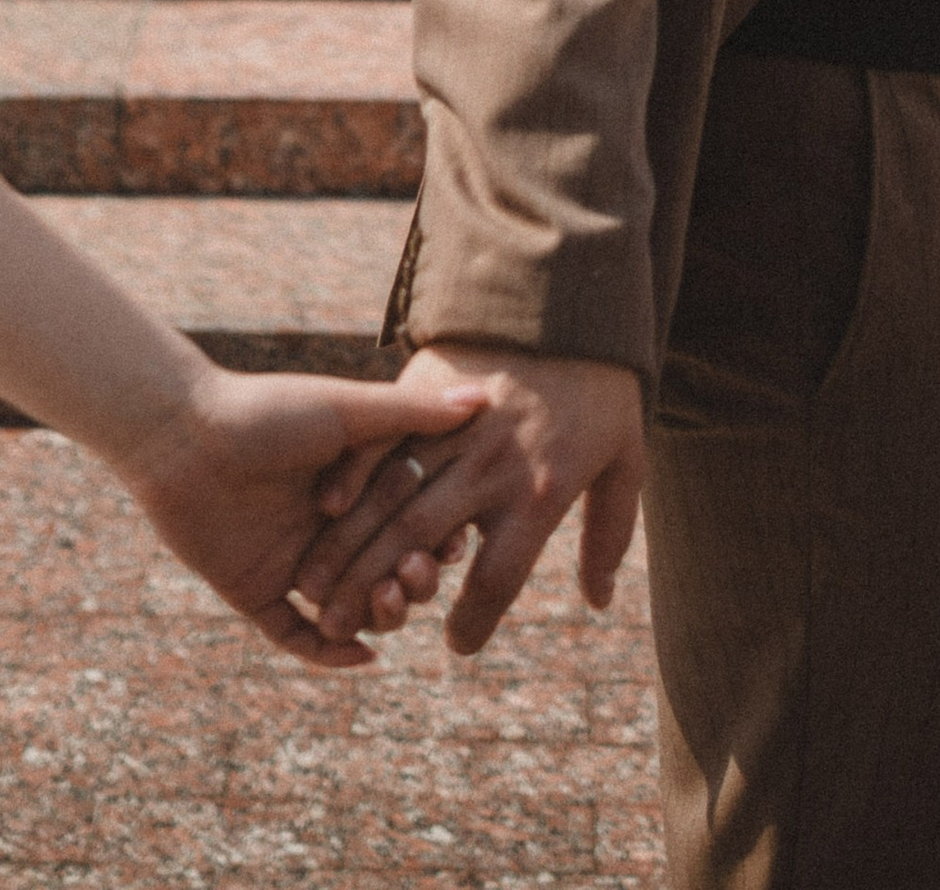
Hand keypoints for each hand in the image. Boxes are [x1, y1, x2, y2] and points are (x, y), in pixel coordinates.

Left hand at [113, 359, 487, 671]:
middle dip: (410, 582)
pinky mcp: (255, 591)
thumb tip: (482, 398)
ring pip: (349, 607)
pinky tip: (363, 655)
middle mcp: (326, 527)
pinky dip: (331, 653)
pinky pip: (298, 636)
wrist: (182, 435)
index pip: (407, 525)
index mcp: (351, 487)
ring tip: (391, 601)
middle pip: (383, 571)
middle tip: (420, 574)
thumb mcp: (347, 409)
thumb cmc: (266, 410)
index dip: (435, 541)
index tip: (455, 545)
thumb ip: (411, 414)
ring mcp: (292, 562)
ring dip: (377, 615)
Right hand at [288, 344, 643, 657]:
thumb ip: (609, 537)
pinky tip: (325, 506)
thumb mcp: (625, 463)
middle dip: (374, 587)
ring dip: (349, 542)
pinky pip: (381, 437)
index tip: (456, 644)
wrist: (571, 296)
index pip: (496, 579)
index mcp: (538, 495)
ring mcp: (453, 426)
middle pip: (421, 540)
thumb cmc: (604, 388)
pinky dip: (351, 472)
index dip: (472, 622)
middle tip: (335, 622)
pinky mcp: (427, 386)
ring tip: (314, 582)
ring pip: (390, 494)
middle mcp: (489, 467)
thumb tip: (597, 602)